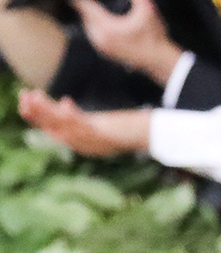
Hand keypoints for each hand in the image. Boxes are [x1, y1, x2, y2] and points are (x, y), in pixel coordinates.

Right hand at [18, 89, 150, 155]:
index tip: (30, 102)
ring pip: (66, 129)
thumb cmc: (131, 129)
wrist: (156, 136)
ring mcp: (98, 142)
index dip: (43, 119)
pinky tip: (65, 103)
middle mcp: (90, 146)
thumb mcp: (103, 123)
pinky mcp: (108, 136)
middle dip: (38, 116)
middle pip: (57, 132)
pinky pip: (86, 128)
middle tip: (24, 99)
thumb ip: (83, 118)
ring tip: (35, 97)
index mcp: (87, 144)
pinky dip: (73, 116)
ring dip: (49, 113)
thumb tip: (64, 104)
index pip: (59, 133)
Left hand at [73, 0, 181, 84]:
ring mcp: (101, 47)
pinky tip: (98, 17)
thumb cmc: (155, 37)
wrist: (160, 63)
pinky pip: (93, 33)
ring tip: (88, 5)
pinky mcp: (104, 52)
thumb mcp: (148, 10)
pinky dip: (94, 23)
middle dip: (85, 4)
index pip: (84, 6)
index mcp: (106, 28)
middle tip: (82, 1)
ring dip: (89, 13)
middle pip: (84, 14)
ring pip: (88, 24)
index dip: (77, 0)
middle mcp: (99, 38)